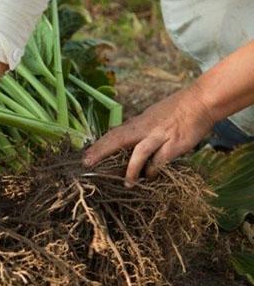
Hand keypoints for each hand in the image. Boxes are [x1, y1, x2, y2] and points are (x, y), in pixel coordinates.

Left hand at [83, 85, 214, 185]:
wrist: (200, 101)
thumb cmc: (175, 110)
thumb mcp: (151, 116)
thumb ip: (137, 128)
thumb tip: (122, 136)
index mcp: (137, 123)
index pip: (113, 134)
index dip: (98, 146)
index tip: (84, 157)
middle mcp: (144, 128)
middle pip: (118, 140)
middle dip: (101, 152)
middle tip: (87, 164)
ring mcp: (159, 136)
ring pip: (139, 153)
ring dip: (131, 170)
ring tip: (127, 184)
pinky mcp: (174, 144)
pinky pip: (161, 160)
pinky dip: (154, 169)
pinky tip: (151, 176)